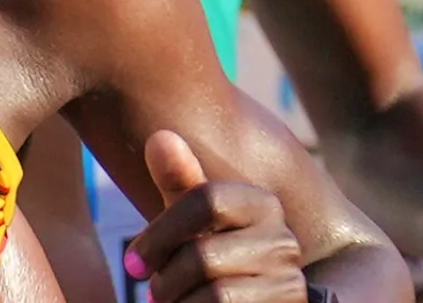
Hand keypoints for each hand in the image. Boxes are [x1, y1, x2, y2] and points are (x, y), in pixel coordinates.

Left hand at [125, 131, 307, 302]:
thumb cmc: (207, 260)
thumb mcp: (188, 222)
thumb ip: (177, 181)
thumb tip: (160, 136)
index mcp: (260, 202)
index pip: (205, 201)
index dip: (159, 235)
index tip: (132, 263)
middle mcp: (283, 239)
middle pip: (203, 255)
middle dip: (168, 280)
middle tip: (156, 294)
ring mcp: (290, 280)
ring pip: (216, 292)